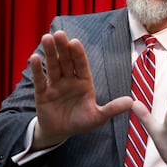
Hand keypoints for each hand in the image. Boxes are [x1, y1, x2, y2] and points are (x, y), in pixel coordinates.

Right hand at [30, 30, 132, 148]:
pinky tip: (34, 58)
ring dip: (50, 53)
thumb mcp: (98, 117)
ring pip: (53, 66)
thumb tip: (132, 102)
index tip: (75, 42)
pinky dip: (37, 70)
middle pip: (66, 61)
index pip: (81, 65)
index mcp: (84, 82)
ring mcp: (55, 85)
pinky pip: (40, 80)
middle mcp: (69, 80)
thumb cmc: (81, 122)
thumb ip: (112, 109)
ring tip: (46, 38)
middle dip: (63, 48)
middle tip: (59, 34)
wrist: (61, 133)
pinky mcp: (42, 93)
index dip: (78, 54)